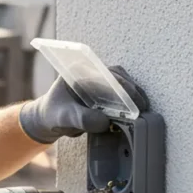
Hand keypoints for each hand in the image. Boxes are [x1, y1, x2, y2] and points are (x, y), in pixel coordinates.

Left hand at [19, 65, 149, 143]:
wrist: (49, 120)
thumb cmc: (53, 114)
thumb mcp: (63, 117)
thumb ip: (81, 118)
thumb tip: (105, 122)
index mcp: (78, 70)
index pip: (103, 72)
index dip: (119, 84)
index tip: (130, 97)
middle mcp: (91, 71)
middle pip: (118, 76)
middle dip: (131, 90)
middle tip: (141, 106)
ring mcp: (101, 81)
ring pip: (124, 84)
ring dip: (134, 95)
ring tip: (142, 110)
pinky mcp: (107, 92)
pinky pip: (123, 94)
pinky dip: (131, 102)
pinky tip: (137, 113)